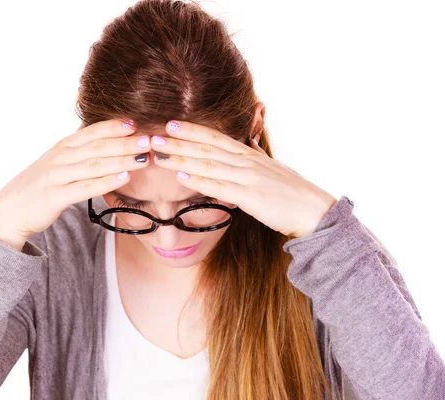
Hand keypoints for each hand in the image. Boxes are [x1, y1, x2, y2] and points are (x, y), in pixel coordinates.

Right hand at [0, 119, 150, 245]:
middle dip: (125, 141)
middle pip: (98, 146)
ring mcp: (57, 176)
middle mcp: (60, 157)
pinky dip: (107, 181)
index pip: (92, 131)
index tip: (137, 122)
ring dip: (122, 159)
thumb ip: (78, 153)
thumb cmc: (39, 187)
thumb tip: (104, 141)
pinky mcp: (55, 196)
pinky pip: (86, 187)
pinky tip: (125, 177)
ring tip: (144, 157)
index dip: (114, 126)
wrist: (9, 210)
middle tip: (149, 138)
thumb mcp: (57, 164)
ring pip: (95, 165)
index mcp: (62, 147)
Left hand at [150, 120, 337, 238]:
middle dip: (178, 141)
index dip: (192, 130)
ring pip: (208, 164)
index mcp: (249, 155)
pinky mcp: (250, 197)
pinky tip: (181, 176)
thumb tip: (250, 139)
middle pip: (206, 147)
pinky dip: (199, 179)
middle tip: (153, 135)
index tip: (170, 124)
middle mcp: (246, 161)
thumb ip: (257, 153)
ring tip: (159, 152)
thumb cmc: (291, 192)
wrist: (314, 212)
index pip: (215, 138)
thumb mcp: (272, 166)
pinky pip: (219, 186)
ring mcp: (248, 178)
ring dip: (181, 157)